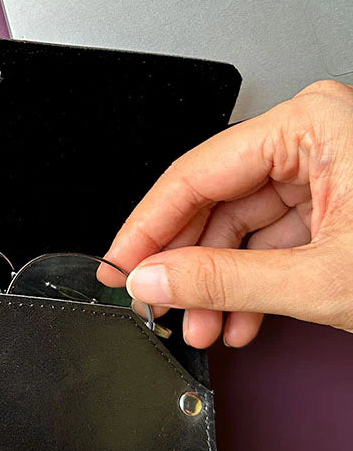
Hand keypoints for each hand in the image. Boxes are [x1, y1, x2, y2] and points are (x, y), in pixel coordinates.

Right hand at [103, 80, 352, 347]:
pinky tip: (239, 318)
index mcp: (311, 125)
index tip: (119, 262)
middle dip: (188, 265)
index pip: (195, 174)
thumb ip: (224, 279)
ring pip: (241, 224)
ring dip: (218, 282)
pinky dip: (253, 281)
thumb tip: (153, 276)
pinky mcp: (336, 198)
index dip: (147, 226)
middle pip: (216, 200)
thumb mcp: (324, 278)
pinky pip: (272, 236)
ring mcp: (325, 166)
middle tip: (159, 303)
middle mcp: (314, 135)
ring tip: (203, 325)